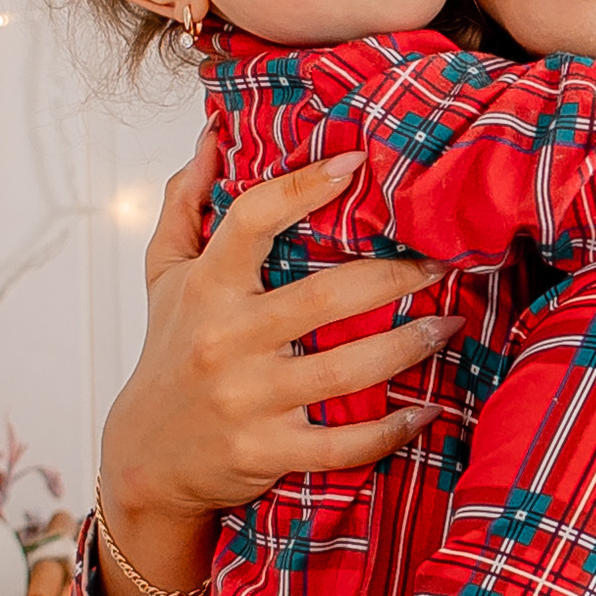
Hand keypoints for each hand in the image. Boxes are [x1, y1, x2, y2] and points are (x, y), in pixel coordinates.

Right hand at [99, 136, 462, 529]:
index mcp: (206, 287)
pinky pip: (342, 444)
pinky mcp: (266, 451)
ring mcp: (248, 399)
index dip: (305, 186)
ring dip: (409, 346)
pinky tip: (424, 410)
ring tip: (449, 324)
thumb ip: (185, 204)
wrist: (146, 460)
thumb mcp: (164, 277)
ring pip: (346, 369)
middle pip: (325, 296)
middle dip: (396, 277)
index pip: (254, 218)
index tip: (357, 165)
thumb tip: (211, 136)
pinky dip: (391, 430)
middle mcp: (225, 340)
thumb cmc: (168, 356)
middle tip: (443, 262)